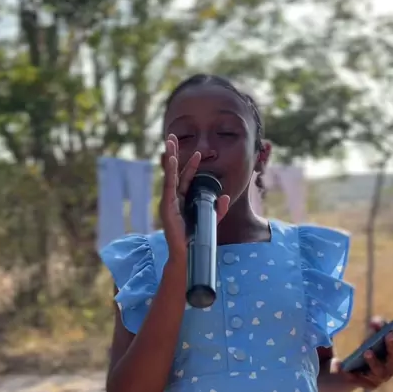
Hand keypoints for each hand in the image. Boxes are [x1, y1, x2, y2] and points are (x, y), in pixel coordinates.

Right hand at [159, 134, 229, 259]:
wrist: (188, 254)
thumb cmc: (197, 238)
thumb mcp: (211, 220)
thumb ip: (218, 209)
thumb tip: (225, 196)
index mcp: (183, 200)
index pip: (186, 178)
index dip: (190, 164)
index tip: (197, 152)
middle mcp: (174, 199)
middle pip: (174, 172)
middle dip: (173, 153)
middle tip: (171, 136)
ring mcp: (169, 202)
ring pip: (170, 175)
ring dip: (170, 157)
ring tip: (169, 142)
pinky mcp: (167, 207)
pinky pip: (169, 186)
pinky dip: (169, 172)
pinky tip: (170, 160)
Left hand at [335, 320, 392, 390]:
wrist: (357, 369)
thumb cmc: (371, 346)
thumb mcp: (374, 334)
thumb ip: (377, 326)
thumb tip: (376, 322)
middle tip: (389, 334)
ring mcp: (381, 377)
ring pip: (379, 370)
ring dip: (374, 361)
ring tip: (367, 351)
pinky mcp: (368, 384)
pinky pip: (359, 379)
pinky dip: (350, 371)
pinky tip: (340, 363)